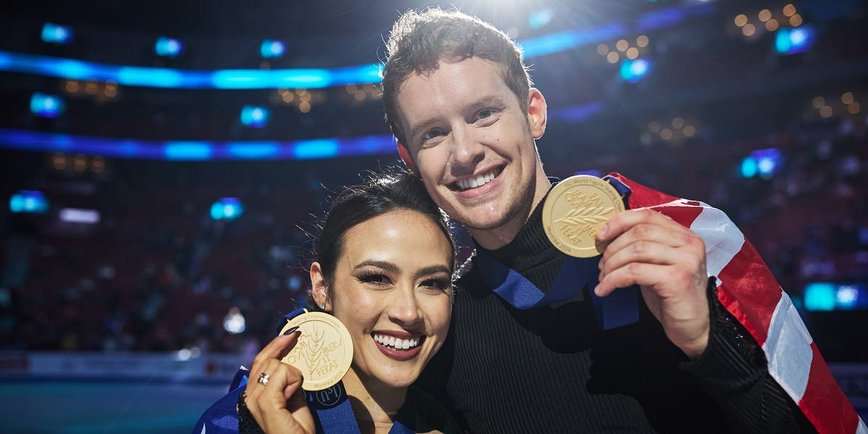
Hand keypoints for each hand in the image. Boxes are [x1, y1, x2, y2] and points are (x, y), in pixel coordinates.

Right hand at [244, 330, 315, 433]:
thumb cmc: (299, 429)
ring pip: (275, 365)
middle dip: (286, 360)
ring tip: (294, 395)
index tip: (291, 334)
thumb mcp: (294, 400)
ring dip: (293, 376)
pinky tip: (293, 394)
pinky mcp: (265, 404)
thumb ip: (286, 382)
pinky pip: (281, 373)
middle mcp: (248, 399)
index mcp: (252, 397)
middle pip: (265, 360)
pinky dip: (293, 380)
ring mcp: (254, 402)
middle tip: (298, 358)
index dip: (275, 345)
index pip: (259, 362)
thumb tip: (288, 360)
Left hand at [595, 208, 709, 358]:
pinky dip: (614, 279)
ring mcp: (686, 260)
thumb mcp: (657, 265)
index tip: (601, 236)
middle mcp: (689, 244)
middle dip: (612, 248)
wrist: (693, 328)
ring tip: (604, 278)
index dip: (619, 222)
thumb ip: (643, 247)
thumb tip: (608, 238)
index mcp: (684, 236)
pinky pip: (635, 272)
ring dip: (612, 265)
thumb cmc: (672, 297)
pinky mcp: (677, 279)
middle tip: (602, 265)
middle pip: (639, 232)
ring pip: (636, 250)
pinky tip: (605, 289)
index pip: (647, 215)